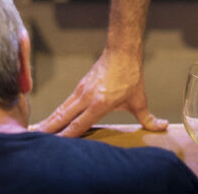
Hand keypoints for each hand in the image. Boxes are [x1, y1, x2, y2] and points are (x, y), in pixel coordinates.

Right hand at [31, 49, 166, 136]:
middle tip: (34, 139)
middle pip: (62, 117)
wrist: (121, 52)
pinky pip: (65, 104)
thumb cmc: (131, 76)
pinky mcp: (79, 87)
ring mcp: (80, 91)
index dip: (66, 137)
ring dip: (48, 122)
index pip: (78, 125)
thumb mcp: (140, 100)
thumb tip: (163, 126)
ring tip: (36, 132)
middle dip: (49, 130)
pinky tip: (50, 120)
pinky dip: (56, 113)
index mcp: (99, 104)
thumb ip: (149, 118)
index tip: (56, 146)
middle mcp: (85, 98)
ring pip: (61, 110)